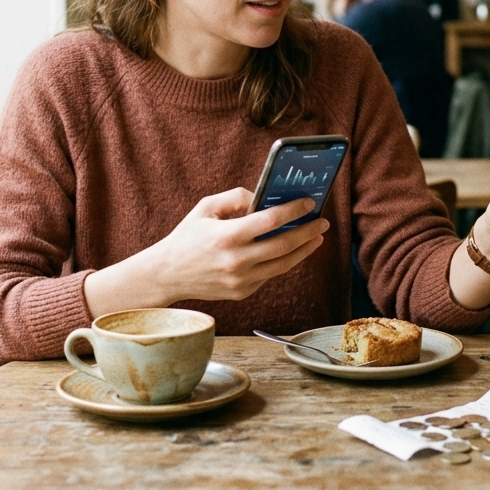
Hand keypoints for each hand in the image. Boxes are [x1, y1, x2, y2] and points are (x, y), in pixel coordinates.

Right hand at [142, 189, 328, 304]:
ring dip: (304, 249)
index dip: (293, 210)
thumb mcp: (206, 207)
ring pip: (283, 264)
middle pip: (283, 245)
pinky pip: (270, 274)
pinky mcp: (243, 292)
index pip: (270, 221)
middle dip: (308, 231)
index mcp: (227, 236)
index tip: (309, 203)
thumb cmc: (187, 236)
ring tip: (316, 237)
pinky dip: (284, 261)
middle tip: (322, 221)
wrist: (167, 274)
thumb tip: (264, 197)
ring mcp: (241, 280)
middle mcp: (236, 261)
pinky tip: (293, 249)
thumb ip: (236, 197)